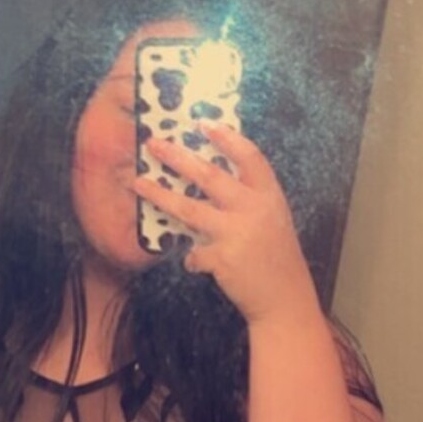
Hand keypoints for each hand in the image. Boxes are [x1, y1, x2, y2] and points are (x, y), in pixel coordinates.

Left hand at [134, 124, 317, 324]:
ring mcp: (236, 233)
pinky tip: (194, 261)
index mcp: (269, 195)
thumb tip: (212, 176)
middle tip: (154, 144)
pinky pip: (192, 252)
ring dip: (160, 195)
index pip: (250, 156)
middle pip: (209, 175)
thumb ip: (249, 197)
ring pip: (189, 209)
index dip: (227, 137)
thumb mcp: (273, 218)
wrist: (285, 298)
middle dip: (177, 157)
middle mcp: (253, 209)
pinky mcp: (221, 258)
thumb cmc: (276, 255)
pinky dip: (190, 257)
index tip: (203, 123)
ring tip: (137, 183)